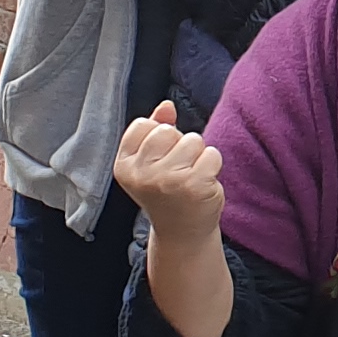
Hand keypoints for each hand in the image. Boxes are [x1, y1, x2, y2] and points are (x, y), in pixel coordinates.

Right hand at [116, 101, 225, 246]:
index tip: (159, 161)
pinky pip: (212, 154)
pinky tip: (203, 184)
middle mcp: (142, 174)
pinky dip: (213, 165)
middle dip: (179, 144)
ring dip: (198, 155)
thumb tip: (167, 105)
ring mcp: (167, 180)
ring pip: (193, 140)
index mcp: (124, 166)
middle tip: (177, 171)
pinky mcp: (194, 185)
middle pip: (168, 130)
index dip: (157, 138)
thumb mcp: (152, 161)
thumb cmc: (167, 191)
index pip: (143, 125)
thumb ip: (156, 129)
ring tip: (190, 177)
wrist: (182, 231)